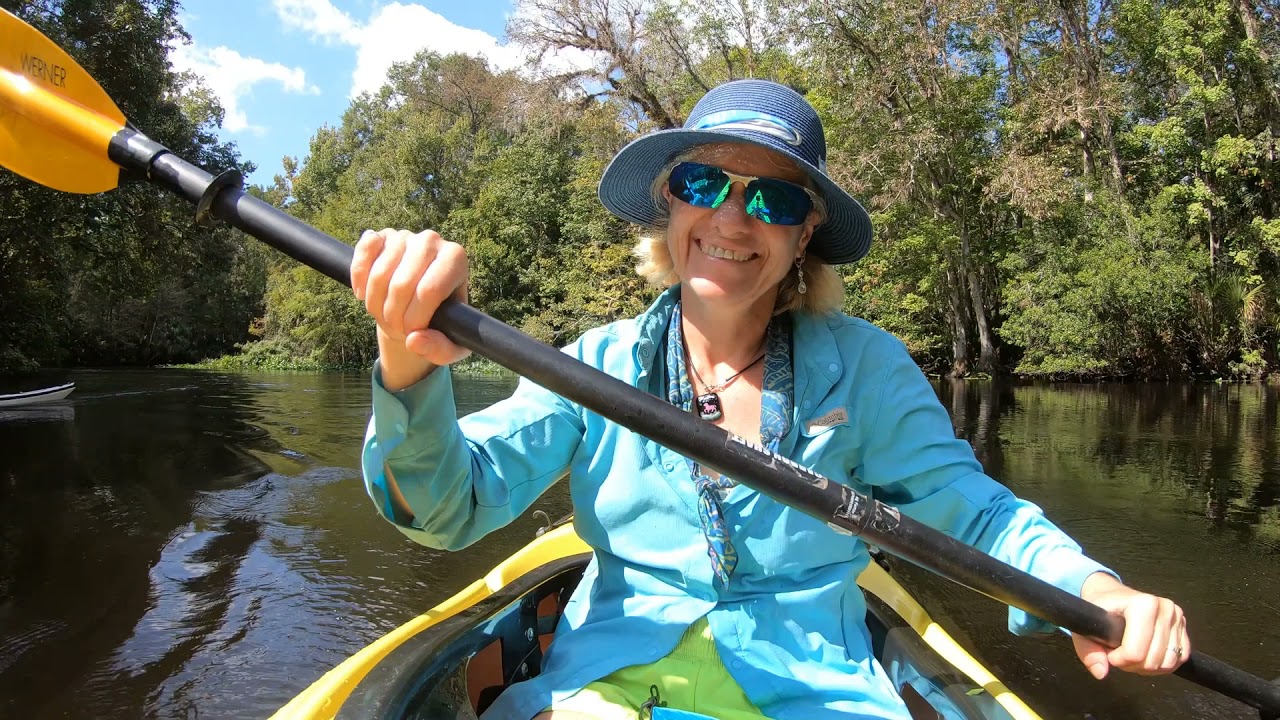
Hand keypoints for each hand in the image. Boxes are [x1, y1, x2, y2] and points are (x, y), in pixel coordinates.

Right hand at [351, 228, 470, 388]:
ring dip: (375, 304)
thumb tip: (415, 340)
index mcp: (456, 259)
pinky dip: (359, 278)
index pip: (429, 291)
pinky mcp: (380, 236)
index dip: (414, 319)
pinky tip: (363, 294)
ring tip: (384, 315)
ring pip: (379, 274)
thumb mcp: (450, 346)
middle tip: (396, 329)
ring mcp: (404, 236)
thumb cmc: (439, 325)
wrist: (417, 306)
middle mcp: (431, 240)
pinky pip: (363, 253)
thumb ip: (440, 349)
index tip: (412, 333)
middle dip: (393, 316)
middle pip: (402, 284)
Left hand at [1074, 572, 1189, 678]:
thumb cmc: (1100, 608)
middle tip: (1120, 654)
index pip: (1136, 652)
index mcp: (1143, 604)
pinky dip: (1163, 664)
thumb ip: (1089, 652)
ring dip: (1148, 667)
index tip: (1109, 651)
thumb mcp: (1086, 628)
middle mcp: (1165, 608)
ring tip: (1132, 654)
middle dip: (1133, 665)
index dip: (1119, 660)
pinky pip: (1179, 658)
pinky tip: (1147, 656)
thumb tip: (1100, 671)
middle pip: (1153, 660)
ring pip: (1168, 662)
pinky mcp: (1184, 628)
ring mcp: (1177, 617)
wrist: (1111, 594)